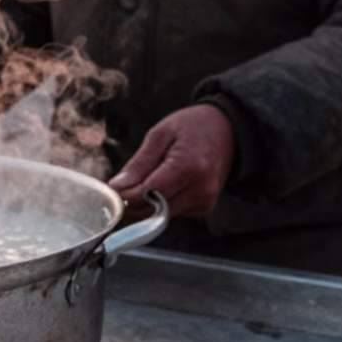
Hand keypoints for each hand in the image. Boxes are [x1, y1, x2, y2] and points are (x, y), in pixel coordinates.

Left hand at [109, 105, 235, 217]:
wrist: (229, 129)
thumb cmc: (195, 126)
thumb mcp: (160, 135)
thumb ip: (139, 164)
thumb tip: (118, 187)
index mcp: (187, 168)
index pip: (147, 195)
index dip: (125, 195)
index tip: (112, 188)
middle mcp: (199, 189)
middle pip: (152, 210)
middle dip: (132, 202)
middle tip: (123, 185)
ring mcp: (204, 201)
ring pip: (160, 215)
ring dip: (146, 203)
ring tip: (148, 178)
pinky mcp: (204, 207)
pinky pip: (172, 212)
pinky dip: (161, 203)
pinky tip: (165, 183)